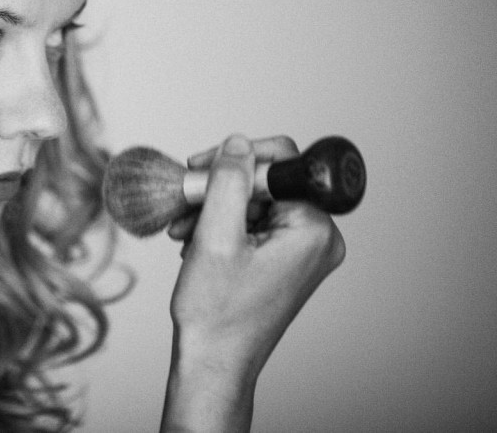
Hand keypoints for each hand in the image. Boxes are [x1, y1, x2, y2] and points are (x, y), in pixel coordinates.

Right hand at [161, 134, 345, 431]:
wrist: (214, 361)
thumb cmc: (217, 314)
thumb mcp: (215, 238)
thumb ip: (228, 183)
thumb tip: (237, 143)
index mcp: (313, 230)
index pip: (281, 163)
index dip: (236, 159)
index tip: (200, 169)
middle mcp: (318, 238)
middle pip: (266, 182)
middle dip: (220, 189)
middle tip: (187, 201)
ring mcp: (303, 250)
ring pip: (255, 202)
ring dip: (215, 207)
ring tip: (185, 229)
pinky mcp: (286, 260)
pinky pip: (255, 223)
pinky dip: (222, 224)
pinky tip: (196, 240)